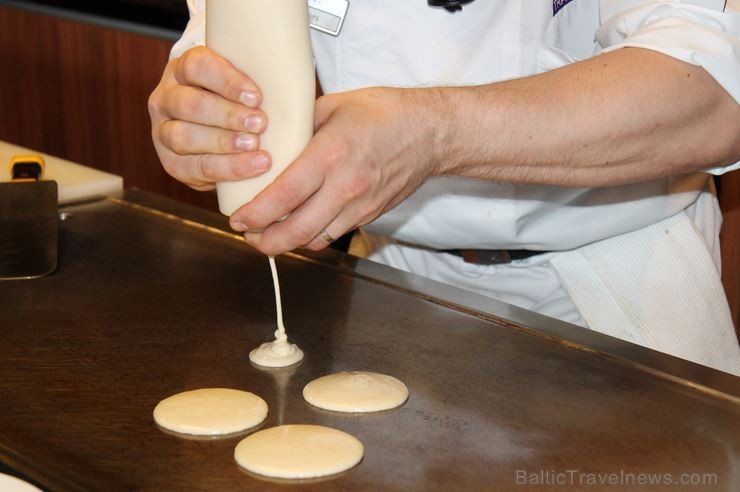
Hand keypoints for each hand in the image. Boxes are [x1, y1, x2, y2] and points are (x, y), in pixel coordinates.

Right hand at [148, 46, 271, 190]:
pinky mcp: (171, 163)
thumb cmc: (237, 104)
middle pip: (189, 104)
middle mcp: (166, 99)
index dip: (226, 81)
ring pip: (184, 137)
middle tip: (260, 124)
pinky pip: (194, 167)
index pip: (196, 66)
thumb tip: (291, 88)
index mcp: (182, 71)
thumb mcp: (240, 86)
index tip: (256, 96)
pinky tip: (251, 167)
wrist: (216, 134)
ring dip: (223, 142)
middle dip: (227, 115)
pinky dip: (226, 168)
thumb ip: (254, 85)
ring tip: (255, 146)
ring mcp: (162, 132)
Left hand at [229, 87, 442, 255]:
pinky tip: (300, 225)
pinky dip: (313, 235)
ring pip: (315, 240)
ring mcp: (360, 206)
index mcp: (331, 155)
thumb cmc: (385, 114)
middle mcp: (345, 187)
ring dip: (288, 243)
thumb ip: (299, 124)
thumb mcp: (334, 106)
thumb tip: (270, 135)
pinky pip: (334, 234)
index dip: (256, 214)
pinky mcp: (371, 215)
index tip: (238, 219)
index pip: (284, 195)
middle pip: (296, 231)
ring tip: (269, 235)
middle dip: (265, 242)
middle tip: (248, 236)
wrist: (431, 133)